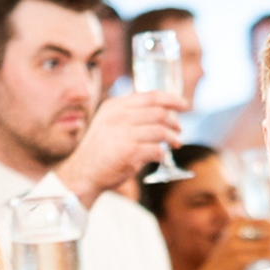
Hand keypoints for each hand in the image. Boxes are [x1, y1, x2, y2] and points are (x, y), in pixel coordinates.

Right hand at [56, 92, 184, 207]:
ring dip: (172, 138)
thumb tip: (162, 112)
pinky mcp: (129, 153)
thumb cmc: (100, 150)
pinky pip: (157, 150)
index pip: (151, 96)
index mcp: (115, 106)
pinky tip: (162, 157)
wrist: (84, 172)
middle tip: (179, 130)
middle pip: (160, 112)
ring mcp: (124, 134)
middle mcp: (119, 117)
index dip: (172, 99)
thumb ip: (130, 114)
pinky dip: (163, 154)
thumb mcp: (109, 122)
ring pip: (161, 131)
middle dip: (175, 121)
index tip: (185, 105)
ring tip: (175, 143)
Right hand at [194, 218, 269, 269]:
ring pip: (268, 243)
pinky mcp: (239, 256)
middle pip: (269, 232)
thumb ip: (254, 232)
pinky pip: (264, 254)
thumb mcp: (238, 238)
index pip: (266, 222)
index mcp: (236, 222)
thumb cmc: (229, 257)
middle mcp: (235, 230)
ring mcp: (236, 243)